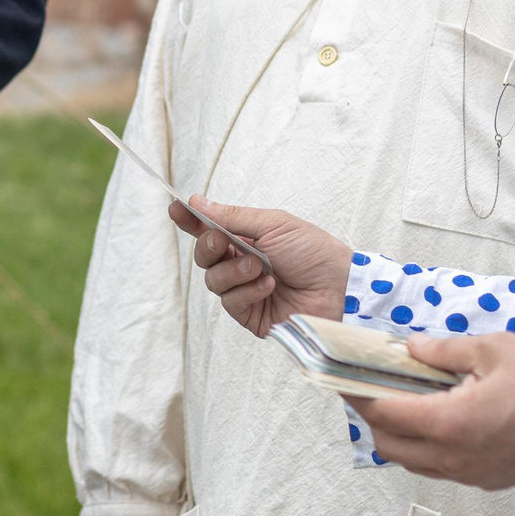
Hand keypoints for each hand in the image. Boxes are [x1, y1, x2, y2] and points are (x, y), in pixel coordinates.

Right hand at [173, 197, 350, 335]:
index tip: (175, 208)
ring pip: (212, 280)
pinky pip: (230, 302)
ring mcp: (245, 290)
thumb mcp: (272, 224)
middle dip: (208, 247)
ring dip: (233, 271)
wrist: (339, 288)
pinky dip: (247, 291)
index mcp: (247, 239)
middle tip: (223, 242)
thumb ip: (232, 216)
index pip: (209, 228)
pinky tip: (268, 286)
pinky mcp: (250, 314)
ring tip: (260, 268)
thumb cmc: (313, 251)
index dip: (190, 220)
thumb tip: (197, 201)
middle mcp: (242, 264)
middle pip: (203, 256)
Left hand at [348, 334, 514, 489]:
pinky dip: (425, 448)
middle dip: (373, 417)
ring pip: (412, 462)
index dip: (357, 394)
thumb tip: (411, 348)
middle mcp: (451, 457)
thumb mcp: (492, 350)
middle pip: (387, 445)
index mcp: (447, 424)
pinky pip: (439, 469)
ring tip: (405, 403)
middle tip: (374, 388)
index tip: (343, 378)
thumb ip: (443, 351)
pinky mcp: (487, 481)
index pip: (382, 414)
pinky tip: (438, 421)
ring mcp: (469, 474)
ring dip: (399, 435)